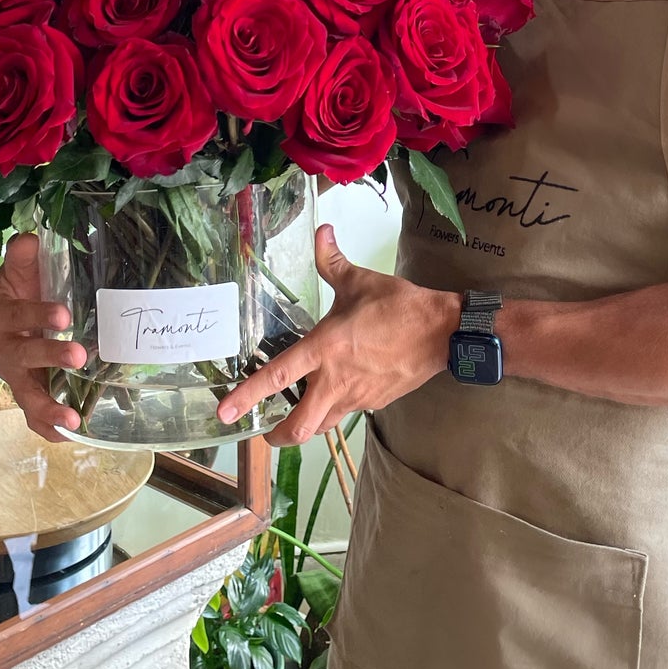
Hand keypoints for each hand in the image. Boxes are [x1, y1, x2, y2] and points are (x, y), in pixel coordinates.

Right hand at [0, 232, 85, 442]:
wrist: (22, 307)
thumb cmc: (24, 286)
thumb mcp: (22, 267)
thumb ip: (22, 255)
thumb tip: (28, 240)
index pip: (13, 315)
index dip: (36, 315)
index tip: (64, 314)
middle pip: (20, 357)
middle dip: (49, 356)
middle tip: (80, 355)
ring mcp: (14, 375)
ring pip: (25, 395)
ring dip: (48, 406)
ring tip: (73, 416)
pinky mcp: (29, 392)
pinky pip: (33, 416)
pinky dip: (49, 428)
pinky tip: (71, 433)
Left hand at [217, 224, 458, 445]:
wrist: (442, 332)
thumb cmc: (398, 306)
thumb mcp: (359, 281)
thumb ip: (332, 261)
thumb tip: (322, 232)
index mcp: (324, 349)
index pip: (277, 376)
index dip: (247, 396)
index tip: (225, 412)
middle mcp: (334, 380)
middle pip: (298, 427)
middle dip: (277, 436)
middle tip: (266, 432)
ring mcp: (356, 397)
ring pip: (322, 426)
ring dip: (305, 427)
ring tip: (296, 419)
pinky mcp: (374, 404)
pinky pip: (347, 414)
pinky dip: (335, 411)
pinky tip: (337, 396)